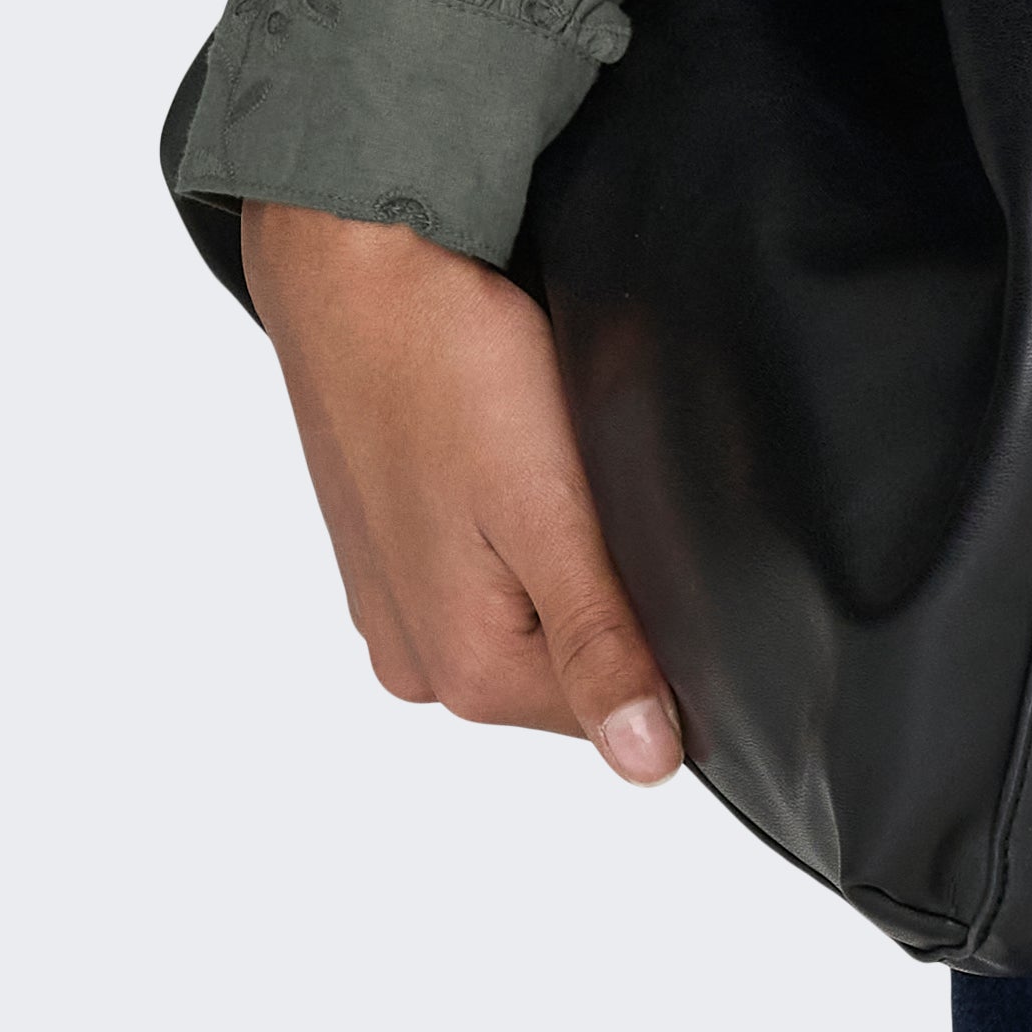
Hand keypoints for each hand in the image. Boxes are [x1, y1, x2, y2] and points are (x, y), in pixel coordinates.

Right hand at [240, 202, 679, 785]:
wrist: (351, 265)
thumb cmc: (448, 368)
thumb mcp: (548, 509)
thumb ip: (598, 639)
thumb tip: (647, 766)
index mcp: (466, 671)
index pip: (618, 709)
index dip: (672, 637)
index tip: (680, 544)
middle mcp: (420, 660)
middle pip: (572, 663)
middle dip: (617, 591)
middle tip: (620, 485)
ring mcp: (396, 603)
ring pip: (532, 609)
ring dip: (570, 554)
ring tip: (567, 463)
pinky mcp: (390, 545)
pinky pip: (488, 565)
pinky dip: (522, 524)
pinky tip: (527, 458)